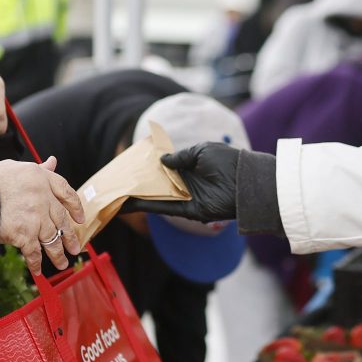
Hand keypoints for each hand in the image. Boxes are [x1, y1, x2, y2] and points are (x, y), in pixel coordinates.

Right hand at [0, 156, 85, 273]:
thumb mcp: (18, 167)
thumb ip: (39, 168)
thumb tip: (53, 161)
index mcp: (44, 180)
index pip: (66, 192)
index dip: (75, 206)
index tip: (80, 218)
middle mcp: (44, 199)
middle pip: (62, 221)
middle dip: (70, 237)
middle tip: (75, 248)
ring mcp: (36, 218)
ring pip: (52, 240)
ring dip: (57, 254)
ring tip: (62, 264)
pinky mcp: (25, 234)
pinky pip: (33, 252)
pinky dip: (36, 263)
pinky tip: (38, 270)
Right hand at [123, 142, 240, 221]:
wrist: (246, 182)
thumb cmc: (227, 161)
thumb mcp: (201, 151)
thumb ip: (180, 156)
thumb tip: (162, 161)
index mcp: (191, 165)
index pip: (165, 167)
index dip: (149, 166)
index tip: (130, 165)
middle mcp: (186, 182)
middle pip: (158, 183)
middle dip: (139, 183)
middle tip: (117, 181)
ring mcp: (186, 197)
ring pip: (157, 197)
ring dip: (137, 197)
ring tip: (116, 195)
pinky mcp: (189, 210)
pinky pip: (165, 208)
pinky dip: (147, 206)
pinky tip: (129, 204)